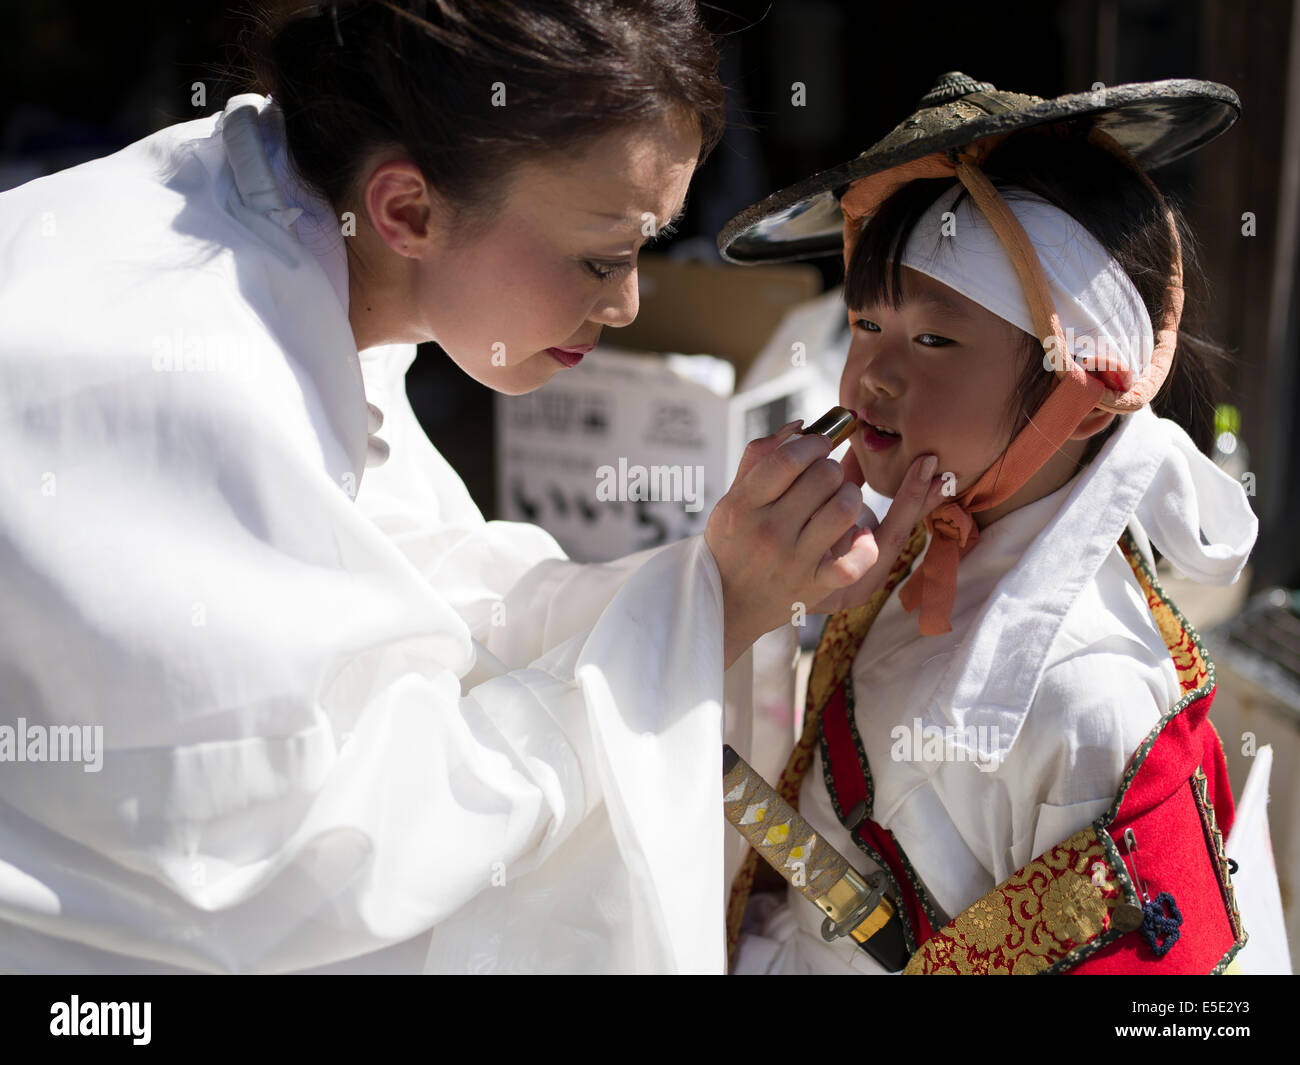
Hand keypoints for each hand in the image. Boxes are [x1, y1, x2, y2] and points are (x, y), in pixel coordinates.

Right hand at [705, 420, 942, 668]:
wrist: (725, 603)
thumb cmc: (732, 542)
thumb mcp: (733, 497)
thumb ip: (761, 456)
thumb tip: (802, 426)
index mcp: (743, 505)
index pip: (789, 458)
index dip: (814, 443)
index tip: (820, 445)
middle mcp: (768, 532)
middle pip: (823, 477)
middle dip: (832, 468)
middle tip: (828, 477)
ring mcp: (793, 562)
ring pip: (844, 508)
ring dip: (851, 497)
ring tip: (842, 501)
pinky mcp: (814, 587)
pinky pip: (854, 563)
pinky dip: (865, 545)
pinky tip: (859, 535)